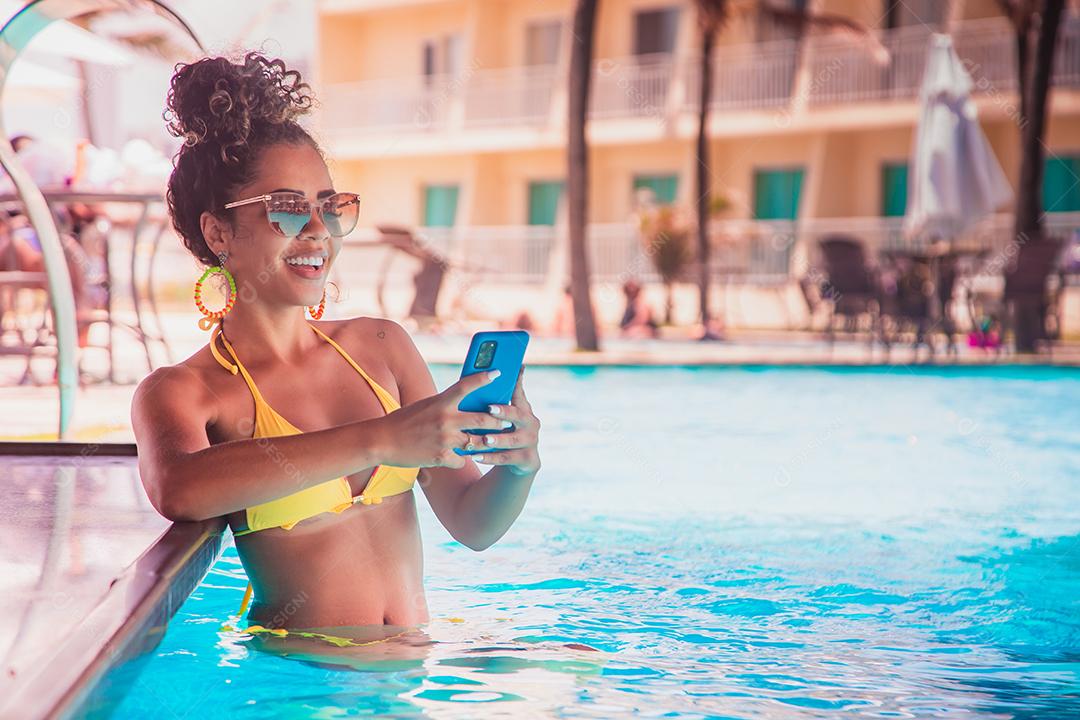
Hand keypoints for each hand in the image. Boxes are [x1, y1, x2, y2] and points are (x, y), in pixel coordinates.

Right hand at [376, 370, 508, 468]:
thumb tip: (463, 402)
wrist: (382, 441)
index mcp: (440, 402)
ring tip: (488, 442)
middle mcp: (445, 420)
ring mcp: (444, 440)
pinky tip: (457, 458)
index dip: (484, 378)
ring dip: (482, 443)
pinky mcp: (440, 457)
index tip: (498, 374)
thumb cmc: (403, 420)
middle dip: (497, 422)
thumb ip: (445, 404)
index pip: (466, 386)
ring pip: (476, 443)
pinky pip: (461, 461)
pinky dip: (460, 460)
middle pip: (482, 419)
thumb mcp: (425, 405)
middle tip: (505, 422)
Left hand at [471, 366, 540, 475]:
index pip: (518, 393)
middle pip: (518, 416)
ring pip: (512, 440)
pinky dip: (490, 458)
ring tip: (484, 439)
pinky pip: (506, 458)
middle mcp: (531, 424)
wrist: (520, 461)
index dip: (514, 383)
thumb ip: (505, 397)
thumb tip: (502, 369)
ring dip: (497, 439)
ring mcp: (531, 442)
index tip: (504, 375)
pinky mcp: (528, 459)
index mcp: (524, 409)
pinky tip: (476, 456)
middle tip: (489, 409)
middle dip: (504, 412)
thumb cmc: (508, 432)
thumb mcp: (508, 415)